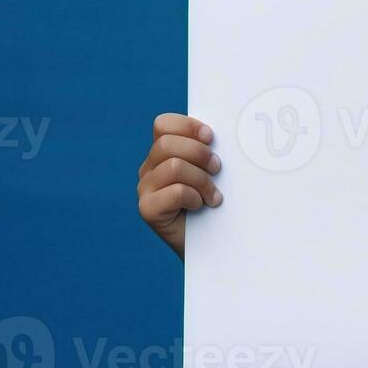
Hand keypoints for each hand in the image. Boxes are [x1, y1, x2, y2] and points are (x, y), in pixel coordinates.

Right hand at [137, 113, 221, 258]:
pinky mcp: (147, 209)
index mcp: (163, 153)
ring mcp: (145, 188)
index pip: (163, 124)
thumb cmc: (215, 204)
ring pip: (173, 167)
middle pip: (167, 144)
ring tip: (213, 195)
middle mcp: (149, 168)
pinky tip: (200, 206)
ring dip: (201, 180)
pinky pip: (174, 192)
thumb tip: (221, 136)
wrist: (211, 243)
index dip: (188, 126)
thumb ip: (209, 152)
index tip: (211, 138)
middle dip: (199, 154)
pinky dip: (193, 197)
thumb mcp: (213, 172)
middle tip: (217, 169)